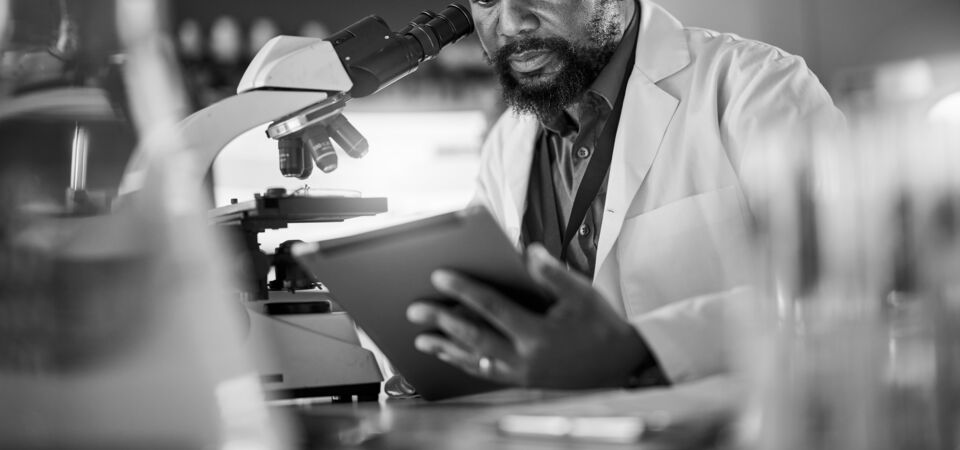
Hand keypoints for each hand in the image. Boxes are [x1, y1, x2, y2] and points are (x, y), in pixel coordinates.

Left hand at [406, 244, 649, 388]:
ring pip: (475, 360)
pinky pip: (486, 373)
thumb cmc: (601, 325)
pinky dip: (465, 363)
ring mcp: (522, 374)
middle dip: (441, 321)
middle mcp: (525, 358)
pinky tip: (450, 356)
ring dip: (445, 348)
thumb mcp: (582, 294)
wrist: (621, 365)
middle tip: (414, 310)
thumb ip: (553, 273)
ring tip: (421, 339)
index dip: (464, 290)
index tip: (439, 277)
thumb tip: (528, 252)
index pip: (492, 308)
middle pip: (473, 336)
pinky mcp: (523, 382)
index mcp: (538, 333)